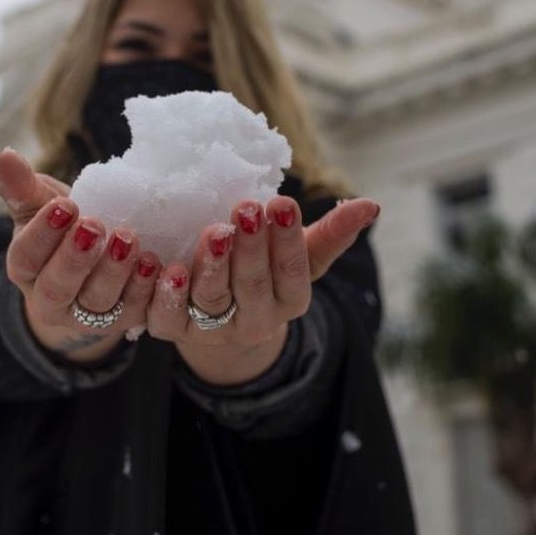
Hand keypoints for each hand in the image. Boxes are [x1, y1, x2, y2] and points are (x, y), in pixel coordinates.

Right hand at [0, 148, 161, 361]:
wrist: (97, 256)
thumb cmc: (65, 225)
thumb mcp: (43, 205)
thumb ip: (23, 186)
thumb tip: (4, 155)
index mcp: (25, 271)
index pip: (26, 258)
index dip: (43, 234)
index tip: (64, 205)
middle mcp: (51, 301)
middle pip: (57, 288)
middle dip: (75, 258)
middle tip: (94, 224)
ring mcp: (87, 316)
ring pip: (97, 302)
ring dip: (114, 272)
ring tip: (128, 239)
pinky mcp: (124, 320)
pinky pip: (134, 311)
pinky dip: (146, 289)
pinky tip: (154, 263)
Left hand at [144, 195, 379, 385]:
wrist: (222, 321)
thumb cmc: (267, 273)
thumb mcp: (301, 255)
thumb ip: (332, 232)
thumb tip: (371, 205)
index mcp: (289, 301)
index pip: (294, 274)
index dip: (288, 241)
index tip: (282, 202)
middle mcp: (254, 321)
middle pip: (253, 287)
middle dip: (251, 248)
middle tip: (246, 208)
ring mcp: (212, 330)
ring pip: (212, 301)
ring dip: (212, 267)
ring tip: (214, 233)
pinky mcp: (173, 331)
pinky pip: (165, 319)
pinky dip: (163, 295)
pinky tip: (164, 268)